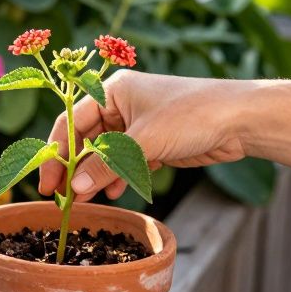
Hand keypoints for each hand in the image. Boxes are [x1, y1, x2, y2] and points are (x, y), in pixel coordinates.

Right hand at [37, 71, 251, 201]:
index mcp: (111, 91)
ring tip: (88, 200)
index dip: (56, 154)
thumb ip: (106, 166)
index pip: (71, 122)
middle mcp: (120, 104)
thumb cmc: (191, 115)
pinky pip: (125, 161)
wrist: (242, 119)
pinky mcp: (154, 141)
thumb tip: (76, 190)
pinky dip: (118, 176)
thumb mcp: (143, 142)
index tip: (48, 184)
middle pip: (86, 140)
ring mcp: (138, 123)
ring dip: (97, 176)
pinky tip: (115, 192)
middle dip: (76, 169)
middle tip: (63, 198)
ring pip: (106, 153)